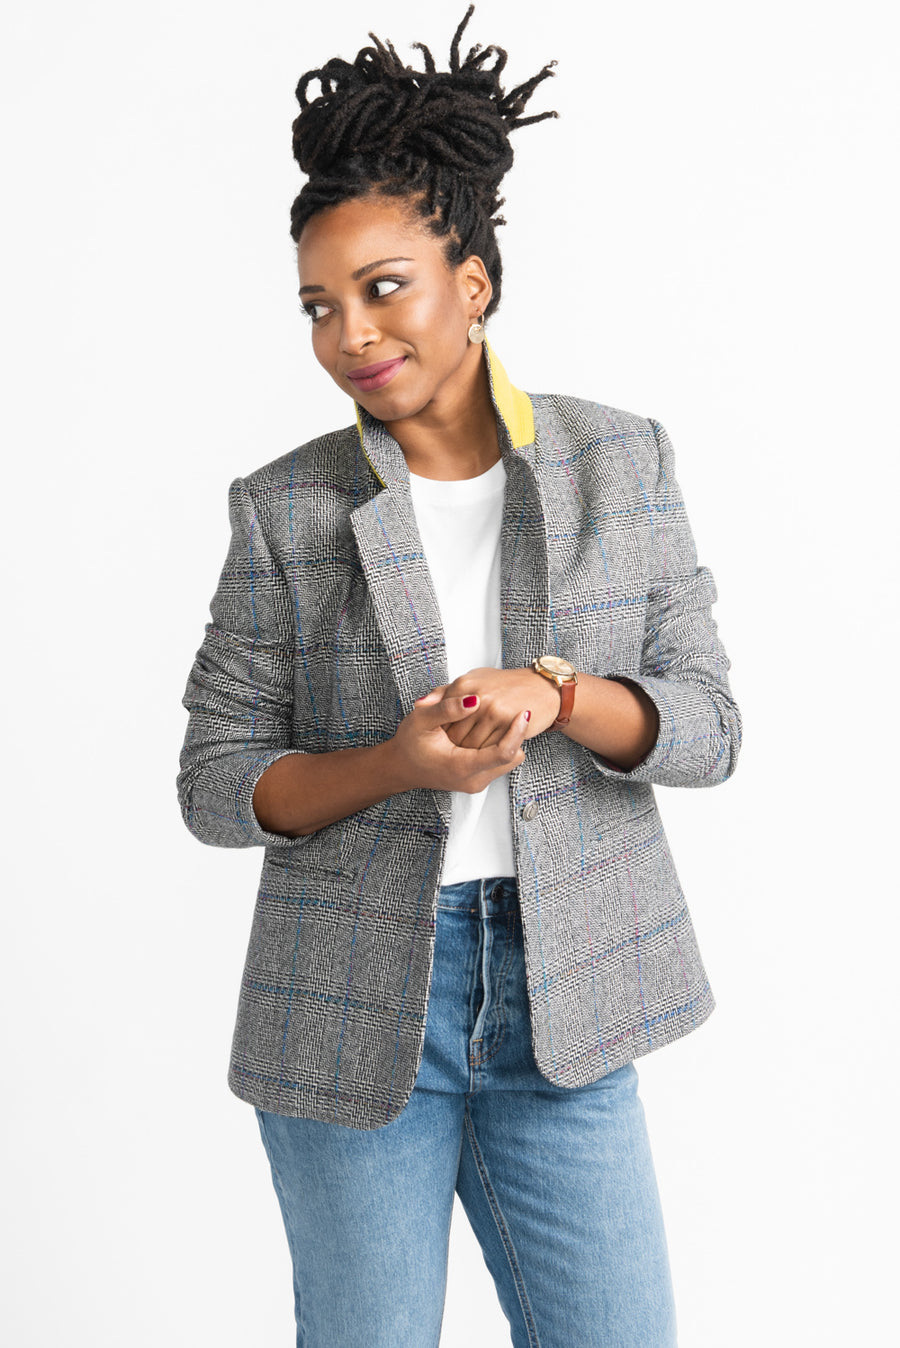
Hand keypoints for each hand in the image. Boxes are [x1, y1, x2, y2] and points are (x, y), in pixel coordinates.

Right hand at [390, 689, 529, 794]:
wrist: (401, 767)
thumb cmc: (409, 743)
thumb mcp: (422, 719)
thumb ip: (448, 708)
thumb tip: (474, 700)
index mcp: (461, 766)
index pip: (504, 753)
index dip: (517, 731)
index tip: (523, 712)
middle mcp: (473, 780)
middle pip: (513, 756)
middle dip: (516, 734)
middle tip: (514, 710)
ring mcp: (477, 783)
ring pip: (510, 760)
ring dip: (509, 740)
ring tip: (499, 719)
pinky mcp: (478, 780)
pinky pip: (501, 763)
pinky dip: (500, 746)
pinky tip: (489, 730)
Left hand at [417, 667, 560, 749]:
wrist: (541, 687)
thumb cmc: (506, 685)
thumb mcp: (475, 680)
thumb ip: (446, 693)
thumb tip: (420, 704)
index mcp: (464, 683)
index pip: (441, 714)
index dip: (438, 733)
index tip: (435, 745)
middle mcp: (475, 694)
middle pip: (453, 731)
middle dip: (449, 747)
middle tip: (445, 759)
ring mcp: (490, 708)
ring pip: (469, 742)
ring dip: (465, 755)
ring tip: (460, 763)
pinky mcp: (505, 720)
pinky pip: (487, 745)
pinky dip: (482, 755)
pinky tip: (480, 759)